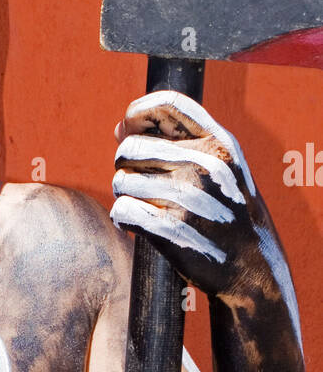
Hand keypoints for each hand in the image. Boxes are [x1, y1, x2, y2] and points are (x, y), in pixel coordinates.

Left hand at [111, 90, 288, 306]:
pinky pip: (121, 211)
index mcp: (219, 143)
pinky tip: (139, 225)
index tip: (130, 129)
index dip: (137, 113)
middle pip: (130, 147)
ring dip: (126, 195)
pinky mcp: (170, 228)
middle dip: (126, 166)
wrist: (251, 267)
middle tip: (142, 184)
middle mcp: (204, 164)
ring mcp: (187, 196)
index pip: (166, 104)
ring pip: (121, 181)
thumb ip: (176, 143)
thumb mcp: (221, 168)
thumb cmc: (228, 212)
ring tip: (148, 207)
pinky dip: (123, 220)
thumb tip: (120, 129)